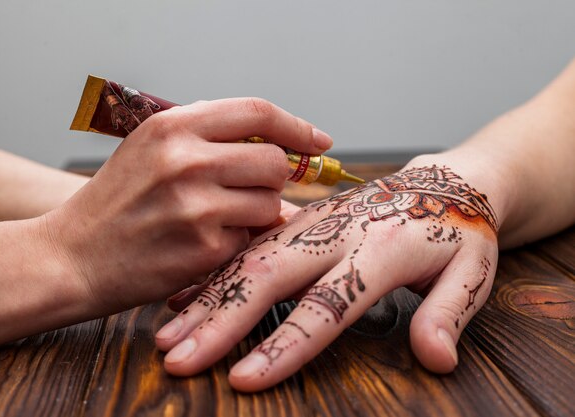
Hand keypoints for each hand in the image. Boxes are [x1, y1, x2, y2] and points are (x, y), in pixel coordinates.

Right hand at [44, 98, 332, 311]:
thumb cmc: (116, 201)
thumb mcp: (151, 149)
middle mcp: (186, 160)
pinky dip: (239, 242)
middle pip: (275, 161)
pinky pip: (251, 239)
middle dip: (273, 179)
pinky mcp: (204, 248)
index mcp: (173, 126)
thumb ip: (210, 139)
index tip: (319, 141)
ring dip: (257, 213)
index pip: (258, 112)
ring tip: (218, 219)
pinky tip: (206, 243)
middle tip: (250, 191)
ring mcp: (197, 206)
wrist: (73, 256)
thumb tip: (280, 149)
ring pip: (270, 203)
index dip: (297, 126)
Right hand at [155, 163, 499, 391]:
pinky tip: (184, 297)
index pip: (326, 306)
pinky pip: (249, 248)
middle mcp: (333, 235)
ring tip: (168, 335)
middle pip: (268, 279)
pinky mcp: (299, 224)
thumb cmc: (455, 230)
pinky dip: (215, 274)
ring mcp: (311, 226)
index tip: (245, 379)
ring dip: (206, 299)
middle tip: (179, 359)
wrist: (441, 183)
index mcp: (377, 250)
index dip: (286, 345)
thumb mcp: (473, 270)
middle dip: (221, 322)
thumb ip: (448, 311)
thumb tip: (437, 359)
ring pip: (249, 260)